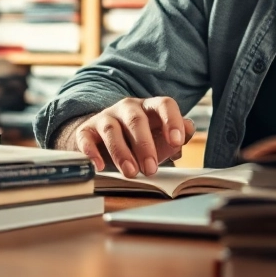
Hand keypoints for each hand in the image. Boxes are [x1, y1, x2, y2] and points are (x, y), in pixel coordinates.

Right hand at [71, 97, 194, 177]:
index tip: (176, 141)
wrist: (104, 140)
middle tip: (151, 169)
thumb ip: (178, 135)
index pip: (164, 104)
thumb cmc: (139, 140)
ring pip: (111, 129)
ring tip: (130, 172)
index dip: (171, 121)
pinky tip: (99, 166)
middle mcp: (128, 108)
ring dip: (121, 152)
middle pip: (136, 120)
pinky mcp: (87, 130)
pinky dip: (92, 152)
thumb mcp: (161, 139)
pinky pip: (86, 138)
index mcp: (150, 107)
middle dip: (145, 146)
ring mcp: (106, 117)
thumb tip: (189, 128)